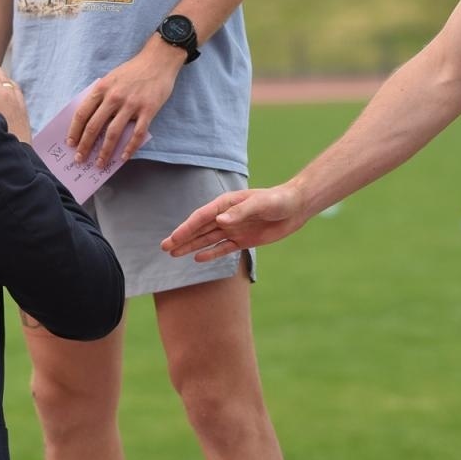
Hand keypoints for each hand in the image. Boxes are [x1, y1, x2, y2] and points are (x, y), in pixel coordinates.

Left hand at [68, 43, 181, 166]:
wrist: (158, 60)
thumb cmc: (133, 70)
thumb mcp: (111, 78)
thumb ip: (101, 96)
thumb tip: (90, 119)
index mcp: (102, 88)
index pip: (82, 113)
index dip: (74, 130)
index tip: (71, 143)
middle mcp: (114, 97)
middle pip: (94, 126)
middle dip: (85, 145)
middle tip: (80, 159)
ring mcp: (131, 104)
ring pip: (113, 133)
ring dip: (104, 152)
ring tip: (99, 163)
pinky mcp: (148, 110)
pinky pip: (136, 134)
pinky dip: (129, 148)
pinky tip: (123, 158)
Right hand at [161, 185, 308, 261]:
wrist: (295, 207)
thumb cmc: (277, 201)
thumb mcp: (260, 204)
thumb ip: (240, 212)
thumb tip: (219, 221)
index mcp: (227, 204)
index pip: (202, 217)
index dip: (187, 228)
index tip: (173, 238)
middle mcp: (227, 216)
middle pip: (200, 229)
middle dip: (182, 238)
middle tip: (164, 247)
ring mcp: (234, 229)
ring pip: (207, 239)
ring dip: (191, 246)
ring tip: (173, 254)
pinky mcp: (243, 240)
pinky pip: (223, 248)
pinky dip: (210, 253)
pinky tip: (197, 258)